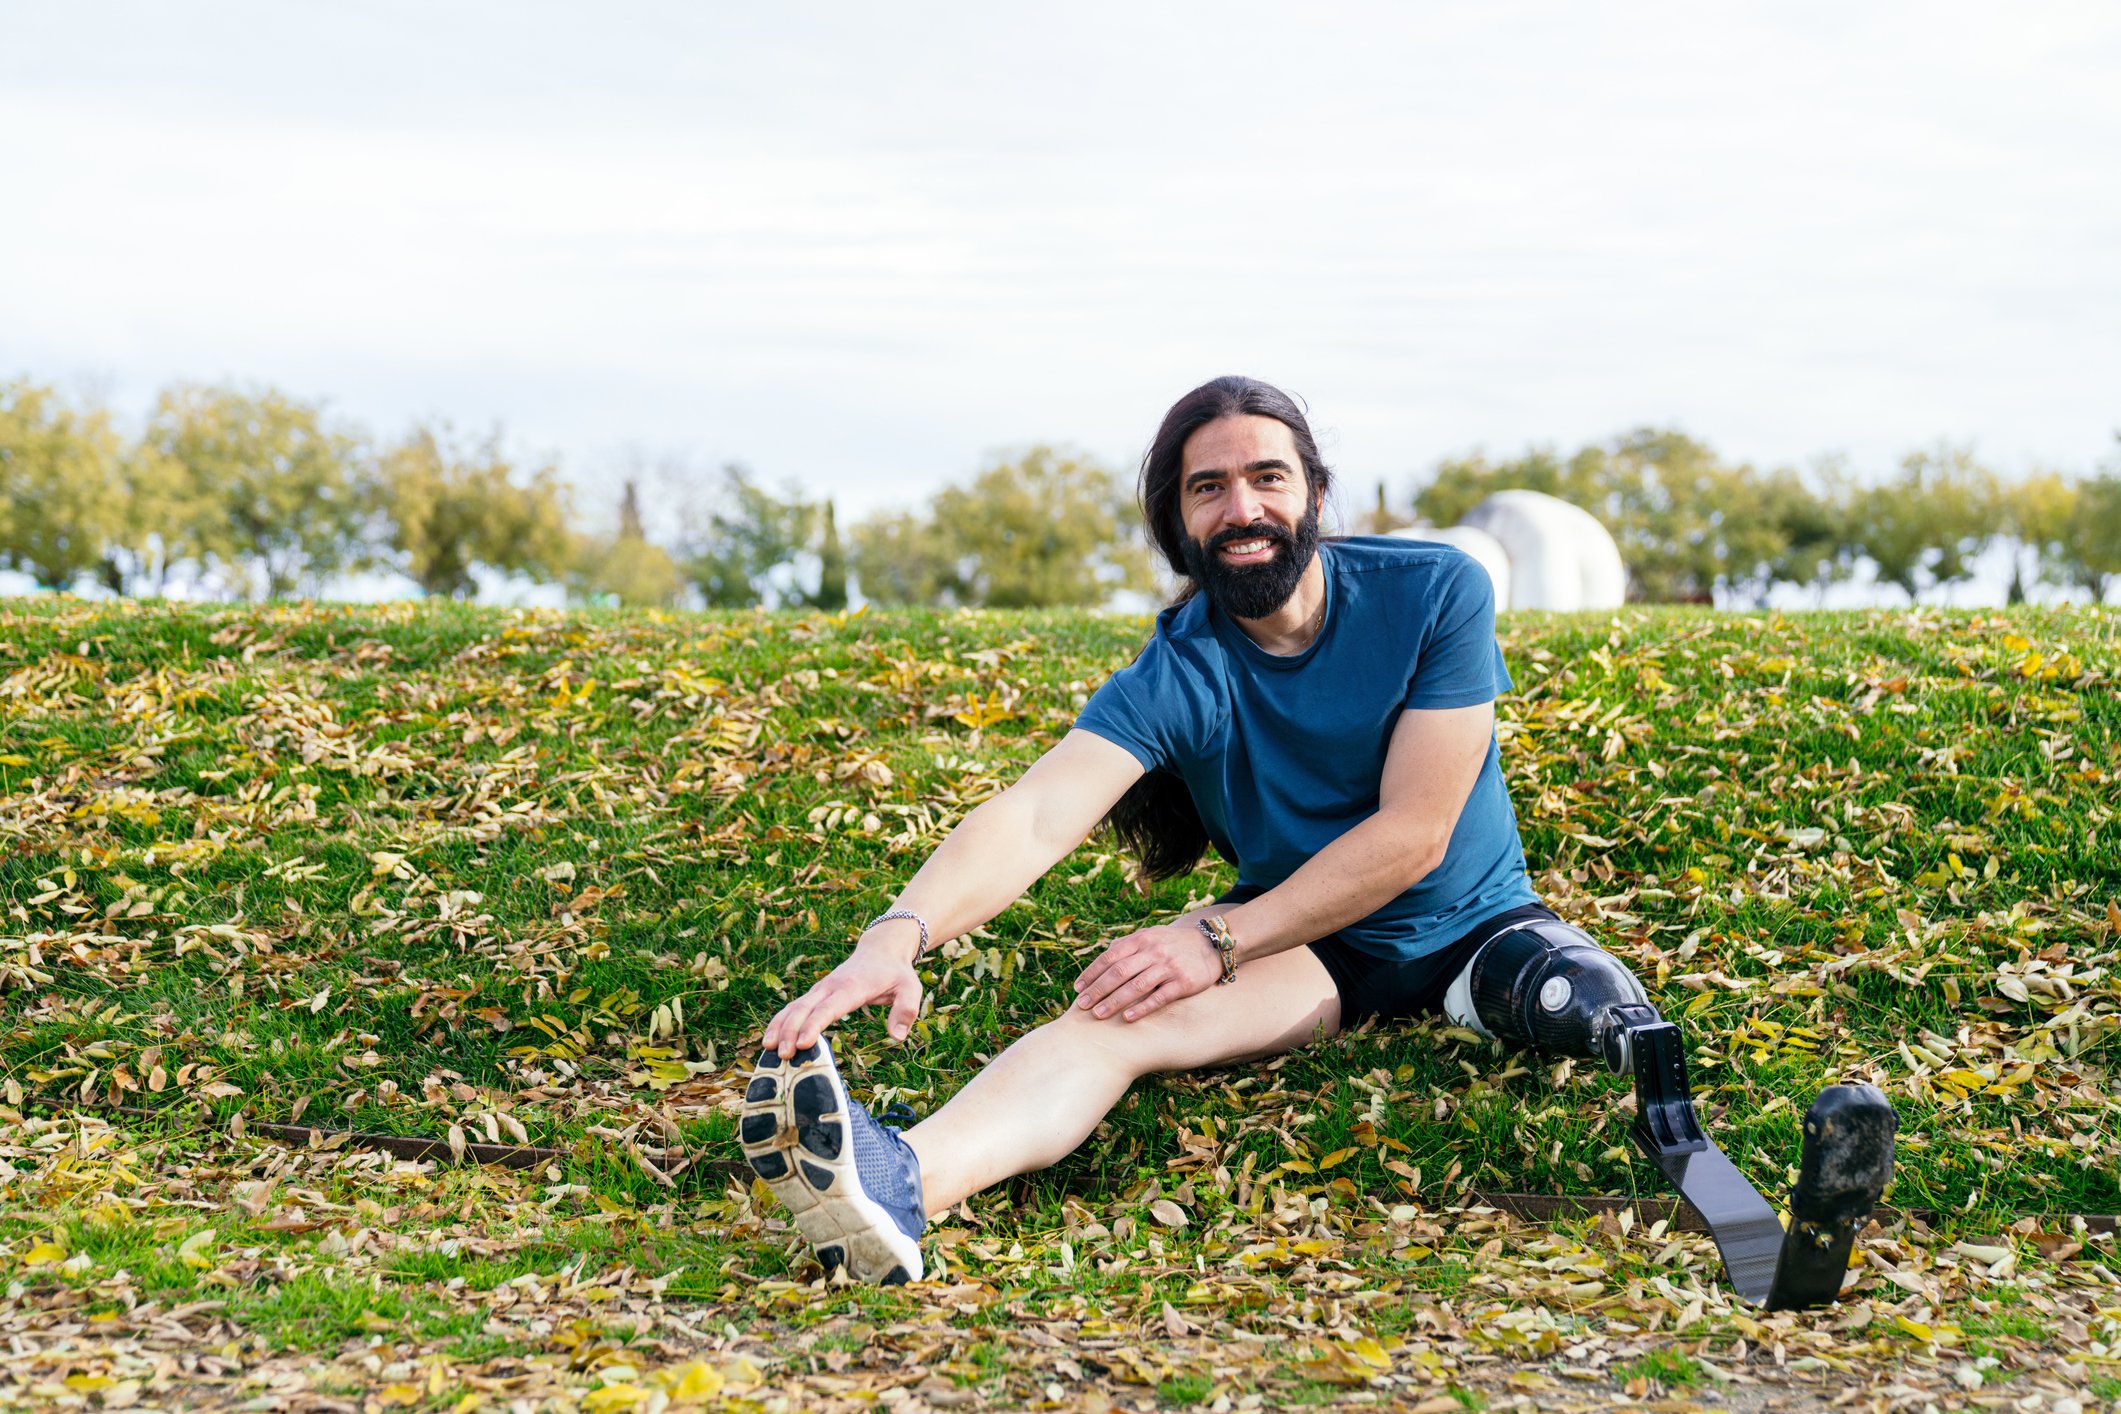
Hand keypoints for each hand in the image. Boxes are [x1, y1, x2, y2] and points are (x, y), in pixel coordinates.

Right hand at [761, 945, 923, 1057]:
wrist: (880, 949)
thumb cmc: (896, 973)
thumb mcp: (910, 989)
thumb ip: (906, 1011)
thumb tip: (897, 1036)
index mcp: (852, 987)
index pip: (829, 1008)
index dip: (814, 1025)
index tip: (803, 1043)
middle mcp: (830, 987)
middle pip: (804, 1008)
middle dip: (790, 1030)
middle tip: (782, 1055)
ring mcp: (820, 990)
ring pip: (794, 1007)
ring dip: (780, 1026)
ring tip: (768, 1049)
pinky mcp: (816, 994)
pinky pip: (793, 1008)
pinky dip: (780, 1022)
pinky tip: (770, 1040)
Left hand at [1071, 921, 1222, 1021]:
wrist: (1212, 944)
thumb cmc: (1174, 943)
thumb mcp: (1151, 935)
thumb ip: (1129, 944)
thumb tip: (1103, 955)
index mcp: (1142, 939)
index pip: (1110, 957)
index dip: (1092, 973)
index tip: (1078, 988)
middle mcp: (1153, 951)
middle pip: (1119, 972)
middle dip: (1098, 990)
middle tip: (1082, 1005)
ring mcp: (1169, 967)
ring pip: (1136, 986)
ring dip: (1114, 1001)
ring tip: (1098, 1015)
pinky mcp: (1184, 982)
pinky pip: (1159, 997)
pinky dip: (1141, 1008)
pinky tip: (1127, 1018)